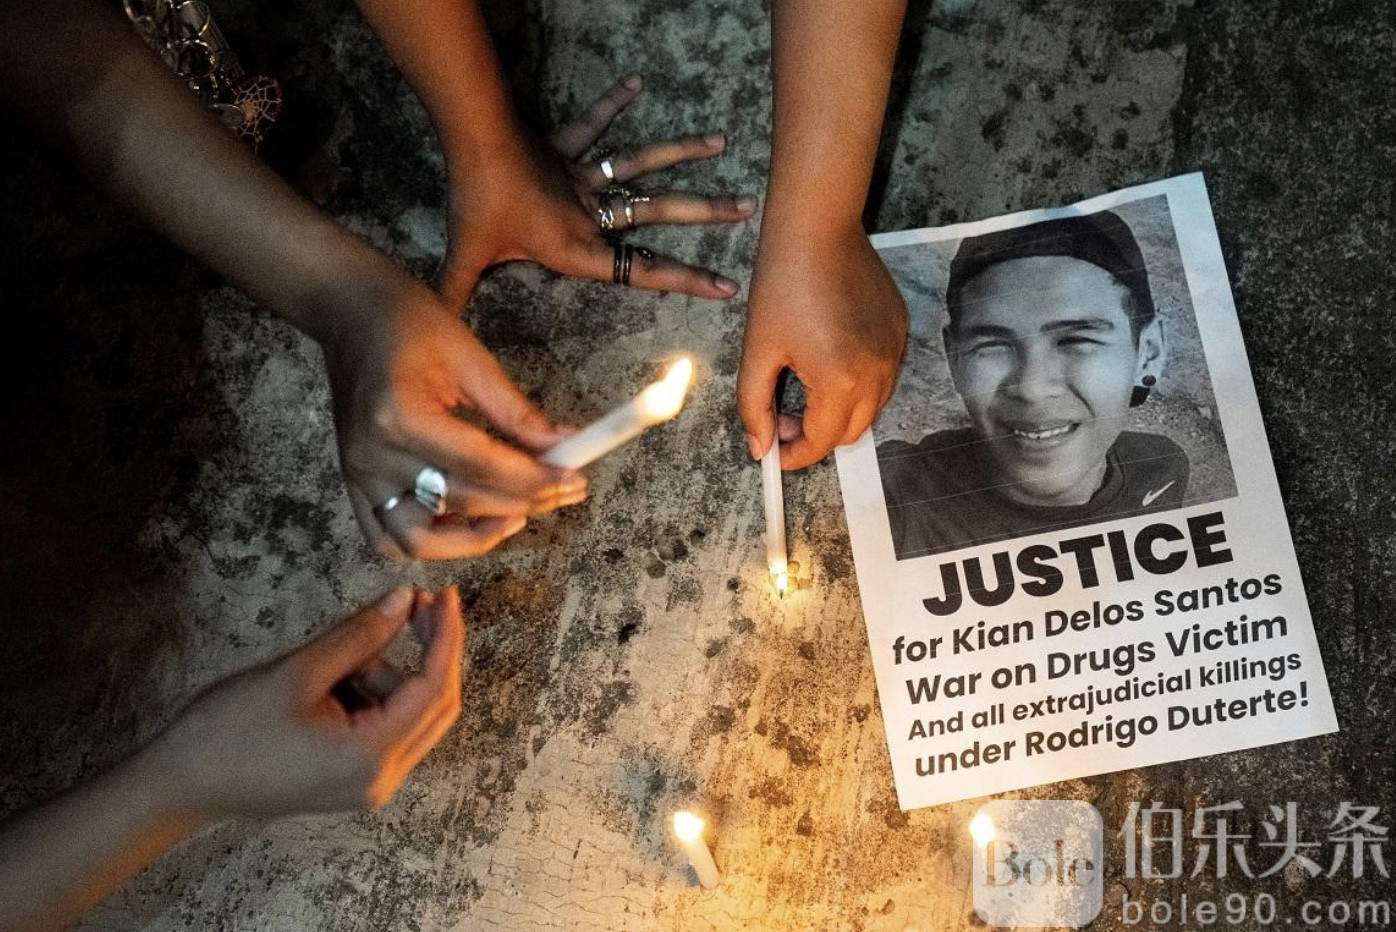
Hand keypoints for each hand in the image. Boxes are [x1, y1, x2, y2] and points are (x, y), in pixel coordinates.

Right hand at [148, 588, 463, 817]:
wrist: (178, 784)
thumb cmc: (229, 730)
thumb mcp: (297, 672)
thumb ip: (359, 635)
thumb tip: (406, 598)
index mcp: (371, 758)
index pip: (434, 690)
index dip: (445, 637)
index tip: (445, 595)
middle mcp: (381, 780)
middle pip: (434, 706)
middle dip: (429, 650)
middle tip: (417, 603)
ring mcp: (368, 784)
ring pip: (408, 713)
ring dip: (387, 672)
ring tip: (333, 657)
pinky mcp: (352, 778)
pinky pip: (385, 726)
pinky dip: (372, 692)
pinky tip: (334, 677)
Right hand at [321, 280, 586, 559]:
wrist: (351, 313)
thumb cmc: (410, 325)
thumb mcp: (473, 360)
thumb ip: (518, 413)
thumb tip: (567, 446)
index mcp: (401, 415)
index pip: (482, 465)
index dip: (534, 479)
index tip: (573, 480)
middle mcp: (374, 454)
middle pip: (460, 501)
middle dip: (522, 502)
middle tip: (563, 492)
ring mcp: (358, 475)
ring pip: (417, 540)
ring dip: (472, 539)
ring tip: (516, 516)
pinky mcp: (354, 484)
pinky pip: (386, 537)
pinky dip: (429, 543)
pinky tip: (468, 525)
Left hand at [438, 75, 755, 306]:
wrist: (477, 143)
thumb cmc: (479, 203)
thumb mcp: (467, 258)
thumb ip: (458, 295)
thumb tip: (443, 330)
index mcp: (580, 247)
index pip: (642, 270)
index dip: (686, 280)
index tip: (726, 287)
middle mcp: (592, 212)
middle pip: (659, 214)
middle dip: (707, 212)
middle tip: (749, 206)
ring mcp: (581, 177)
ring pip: (641, 165)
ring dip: (680, 151)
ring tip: (720, 140)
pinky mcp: (563, 150)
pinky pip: (593, 126)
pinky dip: (613, 103)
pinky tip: (636, 83)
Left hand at [737, 223, 907, 468]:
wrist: (817, 230)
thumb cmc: (783, 285)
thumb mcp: (757, 351)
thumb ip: (755, 407)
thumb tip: (760, 448)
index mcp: (841, 380)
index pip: (823, 442)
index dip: (796, 455)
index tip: (775, 451)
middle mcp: (878, 372)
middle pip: (853, 433)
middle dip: (817, 436)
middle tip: (783, 416)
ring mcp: (895, 351)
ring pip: (871, 408)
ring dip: (840, 412)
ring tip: (804, 386)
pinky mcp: (901, 331)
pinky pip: (883, 377)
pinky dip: (858, 384)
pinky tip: (828, 359)